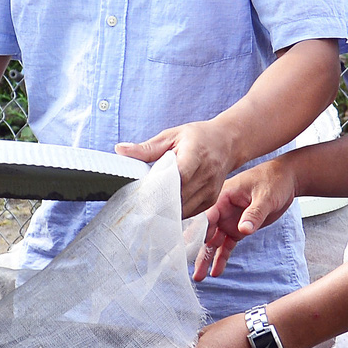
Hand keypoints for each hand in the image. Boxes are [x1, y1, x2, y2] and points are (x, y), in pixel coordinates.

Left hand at [116, 121, 234, 218]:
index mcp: (196, 153)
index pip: (178, 175)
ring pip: (183, 208)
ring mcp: (211, 189)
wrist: (227, 143)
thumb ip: (147, 147)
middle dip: (157, 201)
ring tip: (146, 208)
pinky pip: (190, 212)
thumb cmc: (197, 136)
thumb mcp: (171, 135)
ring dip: (165, 210)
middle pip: (179, 195)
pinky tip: (162, 209)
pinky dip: (175, 212)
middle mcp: (206, 174)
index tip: (141, 191)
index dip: (159, 186)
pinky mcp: (211, 200)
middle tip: (136, 205)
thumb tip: (120, 149)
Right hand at [193, 156, 296, 281]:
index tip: (190, 247)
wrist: (284, 181)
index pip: (206, 215)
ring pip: (214, 242)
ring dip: (206, 258)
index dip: (199, 231)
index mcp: (223, 197)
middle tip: (187, 266)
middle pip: (205, 232)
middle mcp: (221, 210)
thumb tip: (243, 230)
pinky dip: (222, 258)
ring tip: (199, 277)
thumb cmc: (273, 181)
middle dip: (196, 249)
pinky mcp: (237, 229)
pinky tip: (216, 272)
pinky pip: (227, 245)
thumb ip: (254, 213)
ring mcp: (228, 221)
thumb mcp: (265, 196)